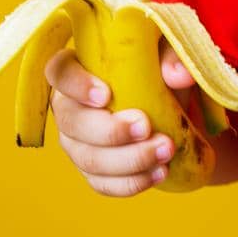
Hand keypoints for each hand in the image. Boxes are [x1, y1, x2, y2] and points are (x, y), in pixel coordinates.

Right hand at [42, 38, 195, 196]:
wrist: (172, 102)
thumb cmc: (159, 67)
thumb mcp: (168, 53)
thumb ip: (172, 57)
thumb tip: (178, 74)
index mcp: (79, 69)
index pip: (59, 73)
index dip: (76, 86)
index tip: (106, 96)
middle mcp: (70, 107)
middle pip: (71, 123)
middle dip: (110, 131)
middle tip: (146, 127)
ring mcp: (77, 142)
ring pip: (87, 159)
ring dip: (128, 160)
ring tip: (165, 152)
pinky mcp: (93, 169)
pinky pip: (103, 183)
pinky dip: (131, 182)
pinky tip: (159, 172)